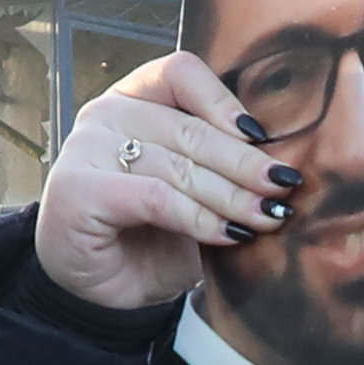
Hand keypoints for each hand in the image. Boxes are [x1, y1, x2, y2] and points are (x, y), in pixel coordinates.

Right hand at [28, 49, 296, 309]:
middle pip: (188, 128)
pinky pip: (155, 198)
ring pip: (177, 166)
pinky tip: (229, 235)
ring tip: (268, 217)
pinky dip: (199, 218)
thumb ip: (222, 164)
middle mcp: (106, 114)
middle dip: (244, 163)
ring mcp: (86, 150)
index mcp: (134, 97)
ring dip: (231, 196)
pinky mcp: (78, 191)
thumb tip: (283, 161)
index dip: (224, 101)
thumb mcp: (194, 190)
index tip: (262, 137)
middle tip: (284, 187)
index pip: (181, 74)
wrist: (105, 290)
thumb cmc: (154, 234)